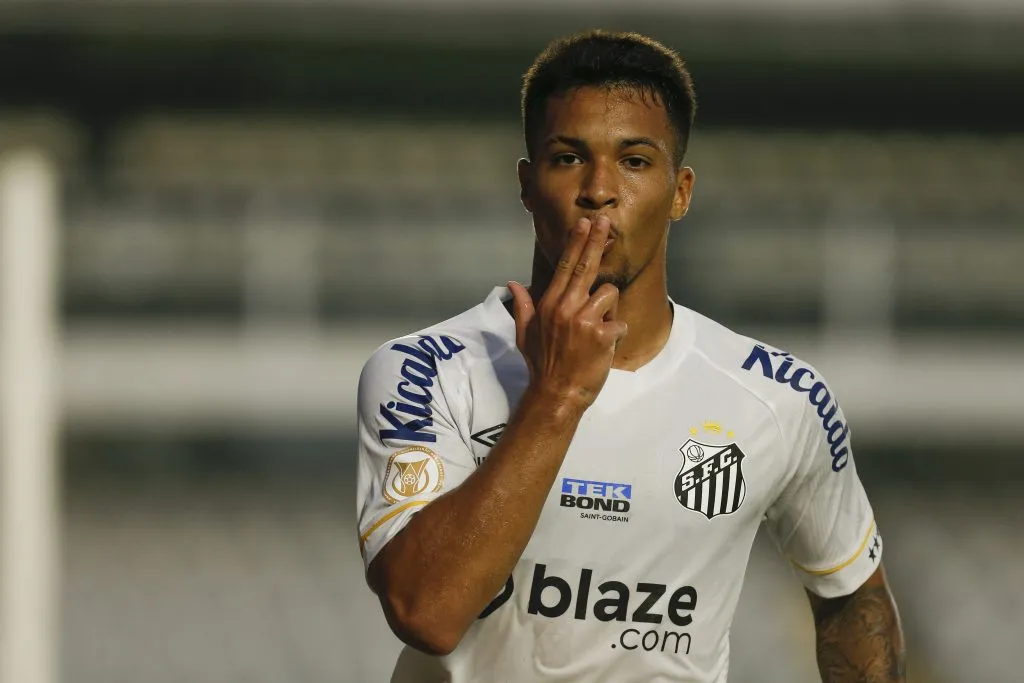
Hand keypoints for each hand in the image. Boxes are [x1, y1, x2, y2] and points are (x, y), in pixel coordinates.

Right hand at [508, 216, 628, 407]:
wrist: (556, 394)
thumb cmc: (543, 364)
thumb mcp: (525, 334)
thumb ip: (523, 305)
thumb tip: (512, 284)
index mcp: (549, 304)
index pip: (564, 266)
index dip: (577, 243)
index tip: (585, 224)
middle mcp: (565, 307)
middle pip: (585, 266)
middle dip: (596, 241)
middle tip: (605, 221)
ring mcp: (583, 320)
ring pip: (608, 295)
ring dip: (608, 311)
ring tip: (597, 331)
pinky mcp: (601, 335)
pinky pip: (619, 323)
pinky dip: (616, 334)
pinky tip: (604, 347)